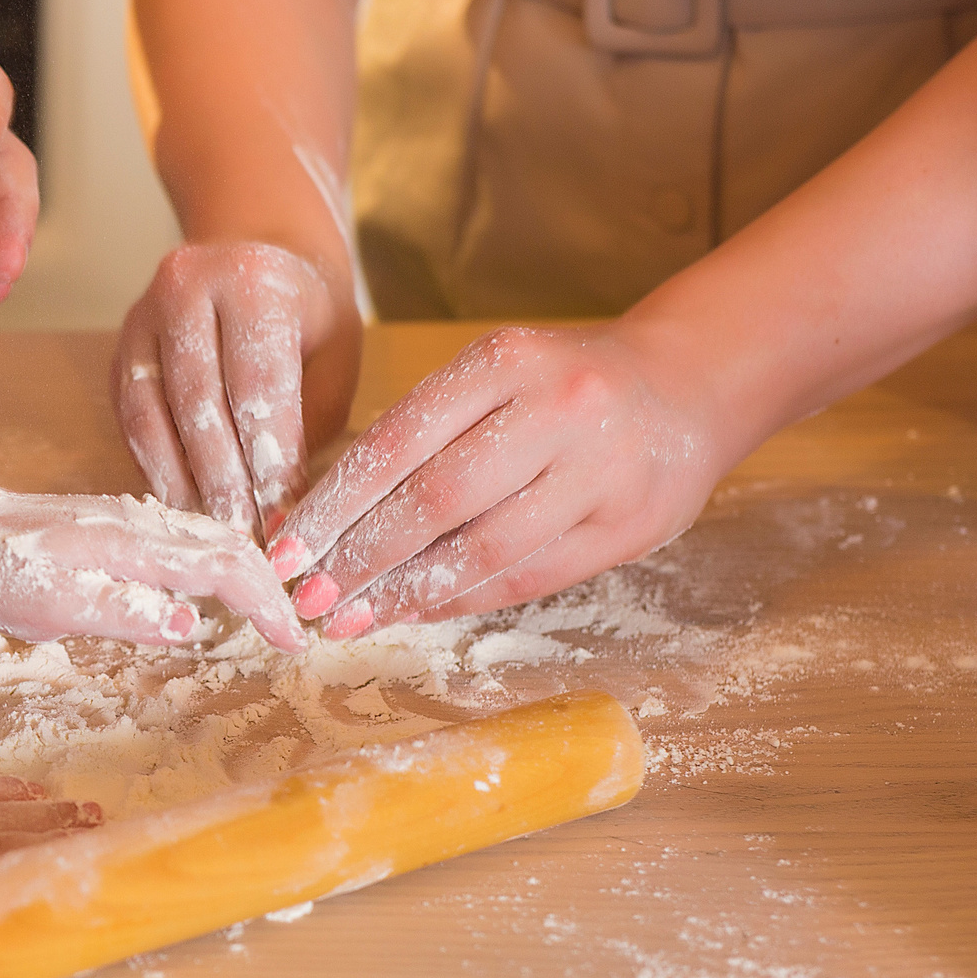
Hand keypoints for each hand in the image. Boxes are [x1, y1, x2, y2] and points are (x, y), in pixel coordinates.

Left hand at [0, 444, 306, 650]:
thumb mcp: (54, 609)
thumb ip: (122, 614)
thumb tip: (189, 625)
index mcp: (132, 545)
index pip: (221, 568)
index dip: (264, 603)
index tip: (293, 638)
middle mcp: (144, 524)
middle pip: (232, 545)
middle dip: (273, 586)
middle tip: (298, 629)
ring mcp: (138, 518)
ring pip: (216, 536)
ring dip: (255, 570)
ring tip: (277, 609)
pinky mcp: (128, 522)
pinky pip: (194, 535)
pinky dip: (227, 558)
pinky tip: (228, 582)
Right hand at [115, 242, 356, 537]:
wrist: (258, 259)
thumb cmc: (310, 320)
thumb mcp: (334, 358)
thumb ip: (309, 422)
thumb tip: (283, 506)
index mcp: (252, 280)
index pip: (257, 382)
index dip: (268, 458)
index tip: (284, 516)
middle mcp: (186, 286)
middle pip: (198, 401)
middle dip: (223, 480)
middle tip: (245, 538)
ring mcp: (143, 316)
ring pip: (151, 413)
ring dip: (181, 482)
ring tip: (212, 532)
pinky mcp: (120, 349)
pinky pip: (130, 417)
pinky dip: (156, 467)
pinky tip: (183, 505)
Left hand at [268, 324, 728, 636]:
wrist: (691, 385)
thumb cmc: (566, 385)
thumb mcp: (497, 375)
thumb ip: (426, 432)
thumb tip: (329, 515)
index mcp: (506, 361)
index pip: (399, 439)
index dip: (335, 502)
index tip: (285, 545)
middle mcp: (556, 409)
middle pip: (436, 498)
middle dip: (360, 555)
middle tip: (307, 595)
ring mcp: (598, 471)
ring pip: (484, 547)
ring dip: (407, 591)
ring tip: (350, 617)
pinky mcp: (628, 526)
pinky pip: (529, 575)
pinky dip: (464, 599)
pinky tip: (416, 612)